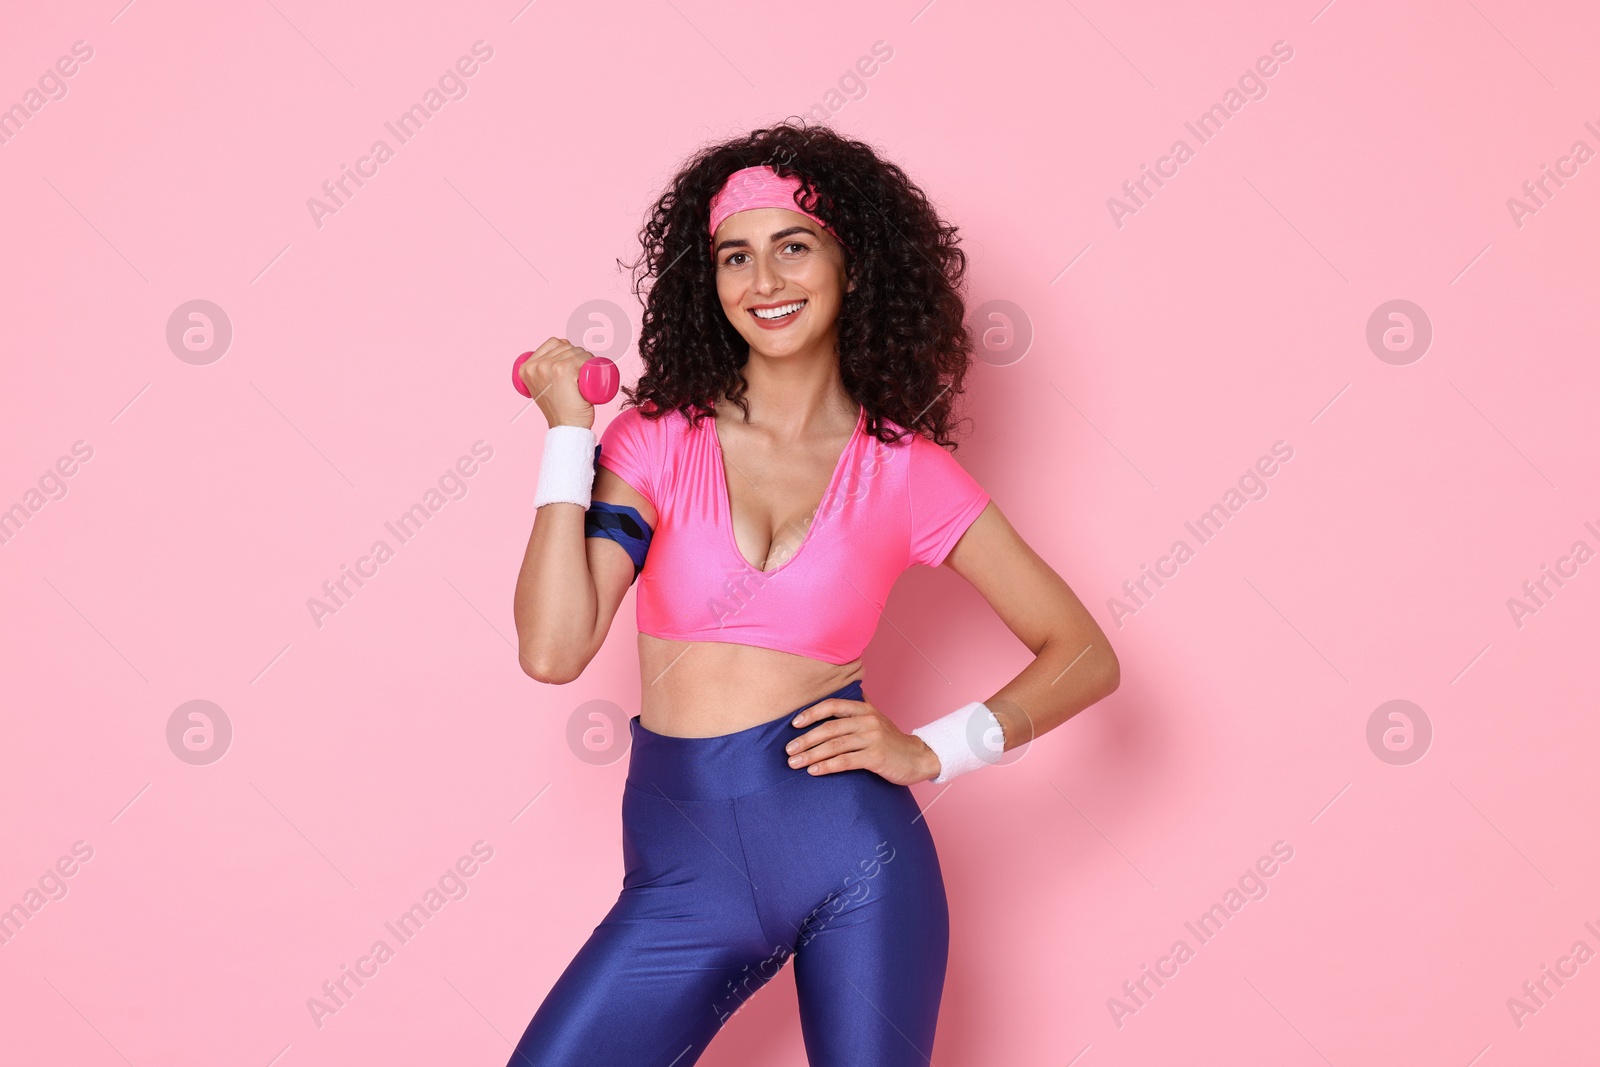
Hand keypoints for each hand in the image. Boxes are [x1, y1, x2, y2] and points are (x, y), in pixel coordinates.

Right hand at [519, 336, 596, 429]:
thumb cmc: (560, 408)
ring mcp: (548, 367)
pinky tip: (588, 377)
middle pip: (567, 347)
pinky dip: (591, 365)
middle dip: (579, 357)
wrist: (567, 428)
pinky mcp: (562, 371)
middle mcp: (534, 365)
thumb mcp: (544, 386)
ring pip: (577, 352)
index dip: (567, 351)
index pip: (554, 343)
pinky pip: (584, 359)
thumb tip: (562, 344)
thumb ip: (545, 369)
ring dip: (587, 361)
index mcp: (525, 368)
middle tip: (581, 377)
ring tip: (583, 380)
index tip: (573, 366)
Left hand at [785, 694, 941, 785]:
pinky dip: (827, 766)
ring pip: (835, 745)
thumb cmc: (891, 740)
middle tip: (788, 750)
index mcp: (864, 709)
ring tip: (795, 763)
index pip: (832, 705)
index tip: (794, 724)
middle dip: (805, 739)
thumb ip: (856, 709)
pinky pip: (846, 761)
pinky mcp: (876, 756)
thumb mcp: (875, 719)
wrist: (918, 758)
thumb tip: (835, 697)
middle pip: (829, 728)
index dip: (811, 713)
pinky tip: (814, 771)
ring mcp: (872, 738)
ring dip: (811, 755)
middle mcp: (867, 720)